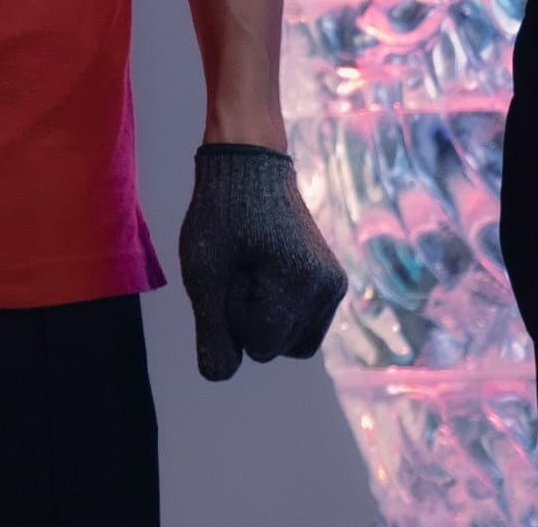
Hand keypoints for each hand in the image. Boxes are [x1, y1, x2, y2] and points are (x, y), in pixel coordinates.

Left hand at [177, 143, 345, 381]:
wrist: (251, 164)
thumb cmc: (221, 213)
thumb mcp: (203, 271)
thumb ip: (211, 329)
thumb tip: (220, 373)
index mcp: (301, 281)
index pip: (257, 346)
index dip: (232, 315)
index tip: (231, 269)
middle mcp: (329, 288)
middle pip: (273, 348)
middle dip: (247, 317)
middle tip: (239, 265)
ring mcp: (334, 287)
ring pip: (289, 345)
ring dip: (263, 320)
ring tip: (252, 270)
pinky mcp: (332, 286)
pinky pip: (301, 330)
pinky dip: (278, 315)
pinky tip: (265, 277)